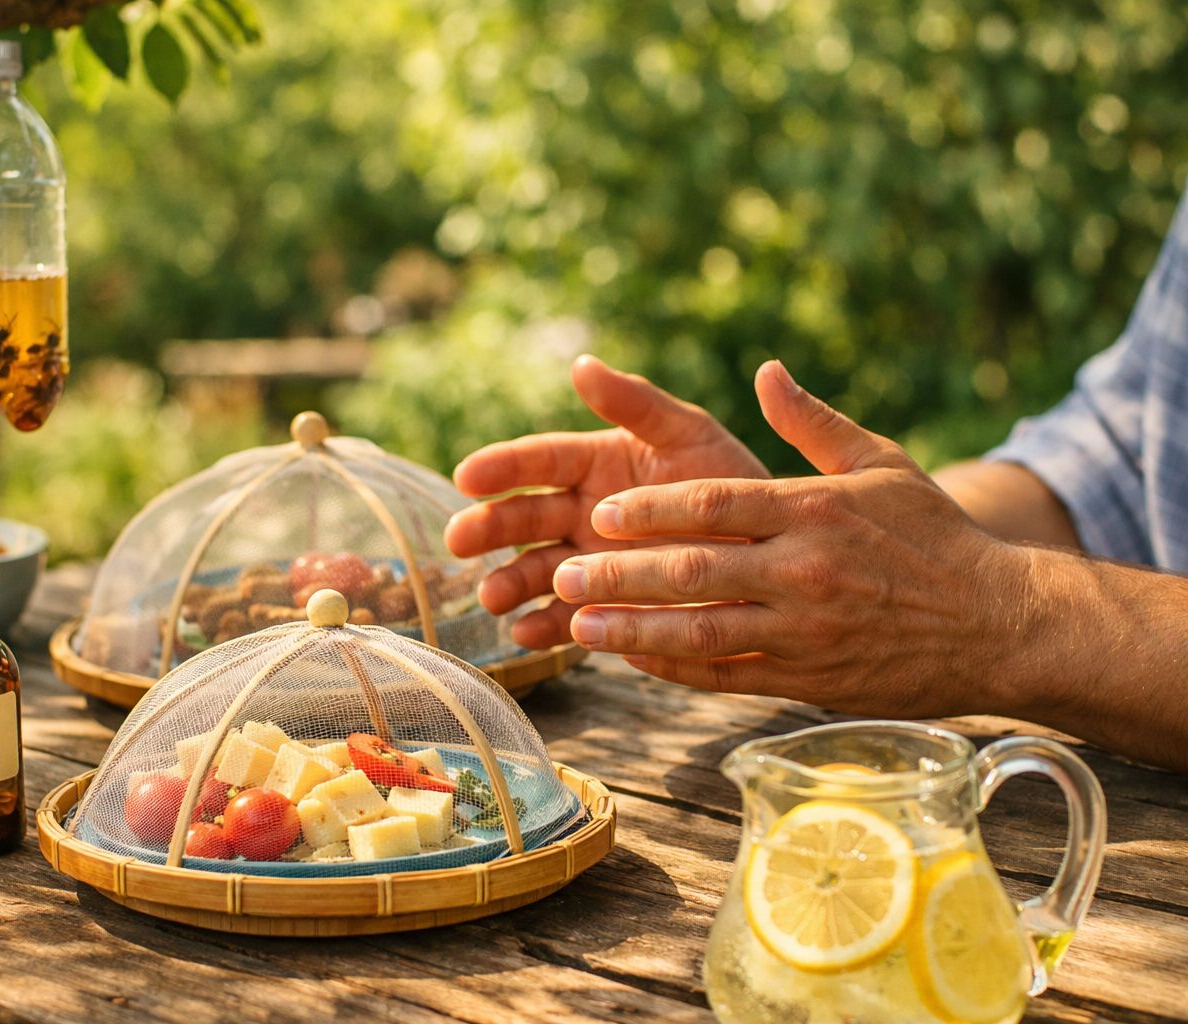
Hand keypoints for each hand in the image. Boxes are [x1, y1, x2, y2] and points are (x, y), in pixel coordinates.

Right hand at [445, 354, 768, 647]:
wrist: (771, 550)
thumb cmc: (731, 482)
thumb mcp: (689, 434)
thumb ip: (635, 403)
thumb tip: (581, 364)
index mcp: (594, 463)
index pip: (538, 461)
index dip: (501, 467)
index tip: (466, 475)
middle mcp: (582, 512)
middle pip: (524, 518)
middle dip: (488, 528)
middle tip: (458, 539)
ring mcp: (591, 562)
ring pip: (536, 570)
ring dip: (509, 581)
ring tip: (491, 595)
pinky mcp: (607, 607)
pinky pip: (568, 619)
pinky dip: (545, 627)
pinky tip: (525, 633)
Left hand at [552, 360, 1033, 719]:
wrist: (1000, 624)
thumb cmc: (935, 536)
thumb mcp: (882, 463)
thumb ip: (814, 421)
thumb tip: (765, 370)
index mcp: (814, 510)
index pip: (714, 506)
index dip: (649, 510)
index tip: (600, 512)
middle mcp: (803, 571)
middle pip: (692, 572)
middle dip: (619, 575)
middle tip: (563, 572)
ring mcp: (804, 631)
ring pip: (701, 633)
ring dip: (632, 631)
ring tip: (577, 626)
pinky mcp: (807, 679)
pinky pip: (726, 676)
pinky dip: (675, 669)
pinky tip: (633, 659)